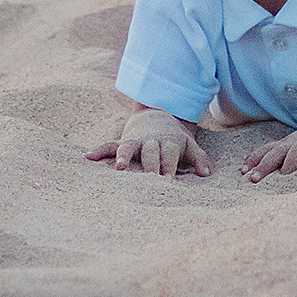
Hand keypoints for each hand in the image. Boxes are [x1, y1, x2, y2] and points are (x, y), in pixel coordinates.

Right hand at [87, 108, 213, 176]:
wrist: (158, 115)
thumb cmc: (175, 140)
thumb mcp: (189, 145)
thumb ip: (199, 158)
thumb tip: (207, 174)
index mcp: (169, 142)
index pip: (170, 154)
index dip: (169, 166)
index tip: (169, 181)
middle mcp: (151, 141)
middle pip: (150, 152)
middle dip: (149, 165)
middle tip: (149, 179)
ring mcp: (136, 141)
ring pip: (128, 147)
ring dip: (123, 156)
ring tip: (119, 168)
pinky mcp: (124, 141)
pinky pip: (110, 145)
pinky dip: (99, 150)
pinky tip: (88, 157)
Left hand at [242, 113, 296, 181]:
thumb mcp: (296, 149)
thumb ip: (281, 159)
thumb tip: (258, 173)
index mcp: (288, 145)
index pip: (266, 150)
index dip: (254, 160)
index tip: (241, 172)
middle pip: (277, 152)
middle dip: (264, 165)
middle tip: (254, 179)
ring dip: (290, 161)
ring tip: (283, 174)